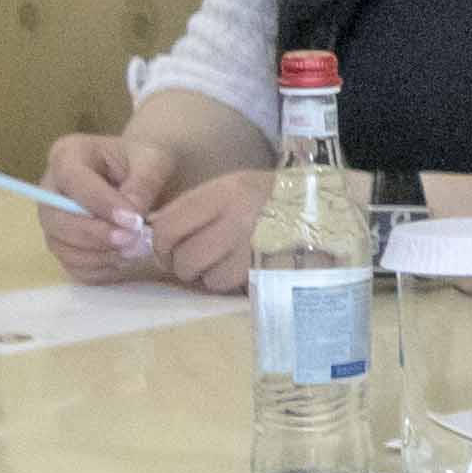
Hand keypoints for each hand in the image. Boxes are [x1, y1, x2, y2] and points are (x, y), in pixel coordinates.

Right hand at [40, 132, 179, 285]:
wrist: (146, 181)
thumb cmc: (145, 163)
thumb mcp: (154, 161)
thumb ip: (144, 182)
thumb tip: (131, 214)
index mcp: (68, 154)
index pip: (72, 180)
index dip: (100, 203)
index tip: (133, 220)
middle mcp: (51, 188)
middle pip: (56, 218)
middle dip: (95, 234)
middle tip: (133, 241)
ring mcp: (53, 220)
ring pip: (60, 246)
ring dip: (98, 255)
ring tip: (135, 251)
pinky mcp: (64, 245)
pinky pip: (71, 266)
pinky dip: (98, 269)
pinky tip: (124, 260)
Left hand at [138, 169, 264, 294]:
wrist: (319, 208)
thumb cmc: (266, 197)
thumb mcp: (229, 187)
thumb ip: (191, 207)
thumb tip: (153, 231)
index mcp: (224, 193)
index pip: (168, 227)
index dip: (160, 244)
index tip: (166, 248)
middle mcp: (238, 219)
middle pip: (183, 257)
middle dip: (179, 264)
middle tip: (188, 261)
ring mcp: (254, 247)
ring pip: (203, 276)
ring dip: (203, 275)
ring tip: (216, 262)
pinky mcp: (265, 270)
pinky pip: (226, 285)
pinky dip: (222, 281)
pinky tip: (234, 268)